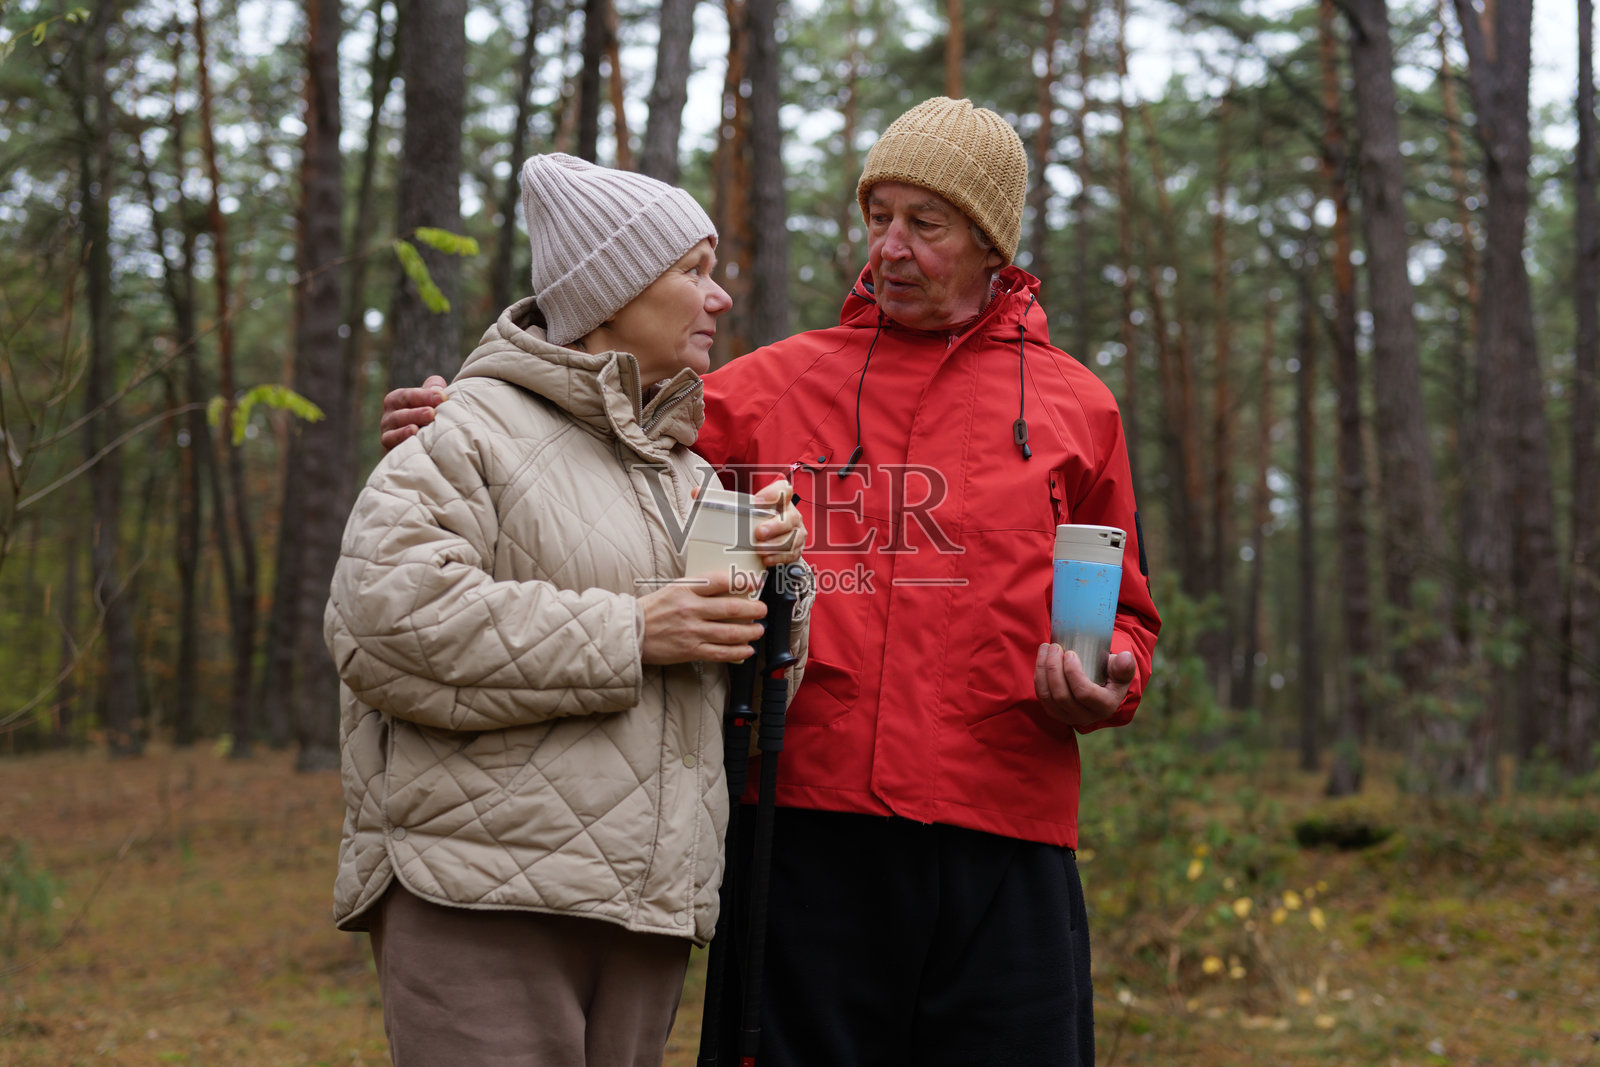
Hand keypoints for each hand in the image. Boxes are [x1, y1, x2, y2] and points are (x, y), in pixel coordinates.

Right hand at [380, 374, 447, 451]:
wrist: (427, 448)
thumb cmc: (431, 418)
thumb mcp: (433, 402)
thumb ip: (435, 390)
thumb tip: (438, 386)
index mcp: (397, 400)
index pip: (407, 396)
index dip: (424, 395)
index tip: (442, 397)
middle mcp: (389, 416)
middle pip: (399, 412)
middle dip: (417, 412)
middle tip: (432, 413)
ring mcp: (388, 433)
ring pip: (394, 428)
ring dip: (409, 427)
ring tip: (421, 426)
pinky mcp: (391, 449)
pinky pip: (393, 443)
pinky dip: (402, 439)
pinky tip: (413, 437)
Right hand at [639, 569, 768, 664]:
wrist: (631, 632)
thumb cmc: (652, 609)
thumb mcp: (673, 589)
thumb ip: (697, 588)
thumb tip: (727, 587)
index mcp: (685, 589)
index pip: (719, 581)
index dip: (741, 581)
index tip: (755, 582)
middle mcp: (690, 609)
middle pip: (731, 609)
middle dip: (753, 609)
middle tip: (762, 609)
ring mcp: (692, 632)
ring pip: (730, 632)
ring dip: (750, 631)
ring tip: (758, 629)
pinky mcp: (690, 650)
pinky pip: (720, 653)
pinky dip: (737, 651)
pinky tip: (746, 649)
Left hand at [750, 479, 804, 566]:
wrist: (771, 538)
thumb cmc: (757, 522)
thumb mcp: (751, 511)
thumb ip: (742, 508)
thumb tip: (719, 509)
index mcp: (782, 500)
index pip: (784, 489)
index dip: (772, 494)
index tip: (756, 503)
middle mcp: (792, 514)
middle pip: (791, 517)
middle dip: (775, 526)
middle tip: (759, 532)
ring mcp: (797, 531)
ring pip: (794, 537)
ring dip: (776, 545)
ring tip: (760, 549)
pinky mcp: (797, 547)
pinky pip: (792, 553)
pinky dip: (779, 557)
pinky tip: (767, 559)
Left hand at [1034, 644, 1135, 726]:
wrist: (1102, 687)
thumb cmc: (1113, 674)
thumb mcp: (1123, 670)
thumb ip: (1125, 665)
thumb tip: (1124, 658)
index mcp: (1105, 707)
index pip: (1083, 693)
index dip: (1072, 673)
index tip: (1069, 653)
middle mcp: (1086, 717)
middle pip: (1062, 696)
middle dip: (1053, 668)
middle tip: (1055, 647)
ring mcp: (1068, 717)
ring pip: (1048, 696)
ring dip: (1043, 670)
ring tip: (1046, 648)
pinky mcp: (1055, 713)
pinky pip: (1042, 696)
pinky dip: (1039, 676)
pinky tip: (1041, 659)